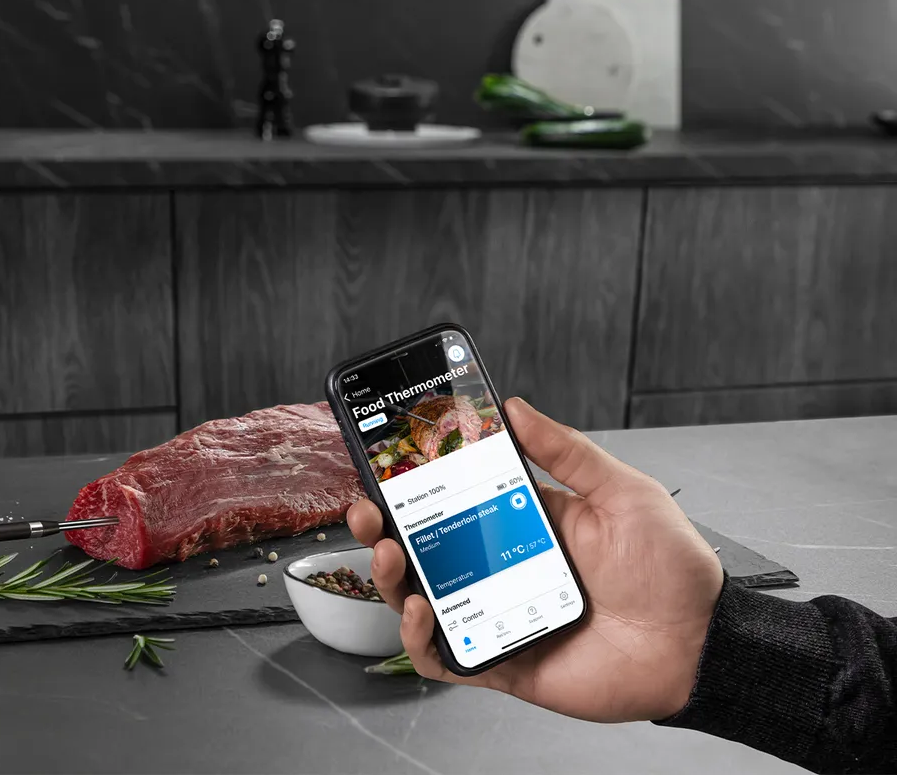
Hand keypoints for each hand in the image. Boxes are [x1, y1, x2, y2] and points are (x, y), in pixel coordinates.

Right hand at [347, 397, 722, 722]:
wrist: (702, 644)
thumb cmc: (671, 570)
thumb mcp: (621, 491)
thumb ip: (566, 451)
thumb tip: (515, 408)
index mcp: (525, 525)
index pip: (454, 502)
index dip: (415, 488)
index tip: (386, 466)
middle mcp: (504, 569)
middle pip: (425, 550)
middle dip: (384, 529)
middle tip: (367, 510)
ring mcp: (499, 616)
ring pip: (423, 599)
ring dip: (391, 578)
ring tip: (389, 554)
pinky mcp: (504, 662)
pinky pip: (446, 656)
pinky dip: (420, 638)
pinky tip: (420, 610)